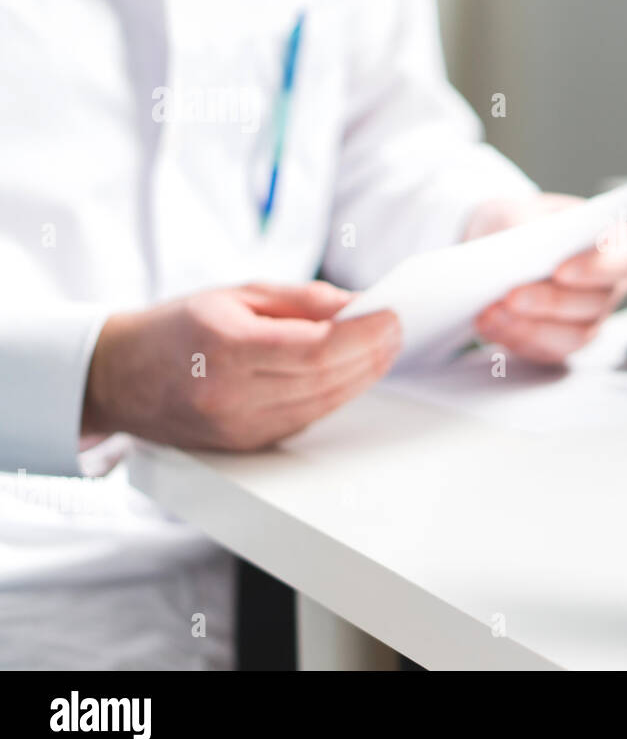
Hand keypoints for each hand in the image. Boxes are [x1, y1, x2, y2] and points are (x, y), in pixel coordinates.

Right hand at [82, 282, 400, 451]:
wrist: (119, 377)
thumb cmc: (179, 327)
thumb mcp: (236, 294)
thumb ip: (301, 300)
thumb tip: (357, 304)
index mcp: (226, 346)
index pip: (315, 348)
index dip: (363, 335)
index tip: (392, 317)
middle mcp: (230, 392)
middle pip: (325, 379)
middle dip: (371, 354)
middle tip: (396, 331)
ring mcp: (237, 426)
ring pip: (322, 405)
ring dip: (361, 378)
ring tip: (383, 350)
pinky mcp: (244, 444)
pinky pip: (305, 421)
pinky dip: (334, 397)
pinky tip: (351, 375)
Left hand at [465, 194, 626, 363]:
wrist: (497, 246)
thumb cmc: (520, 222)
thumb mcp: (520, 211)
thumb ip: (528, 227)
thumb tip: (527, 250)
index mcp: (613, 246)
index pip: (620, 263)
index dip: (594, 270)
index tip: (560, 271)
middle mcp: (608, 287)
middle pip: (594, 304)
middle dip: (550, 302)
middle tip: (512, 296)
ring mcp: (588, 319)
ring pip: (572, 335)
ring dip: (530, 327)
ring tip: (494, 312)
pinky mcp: (562, 342)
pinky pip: (545, 350)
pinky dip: (514, 337)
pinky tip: (488, 323)